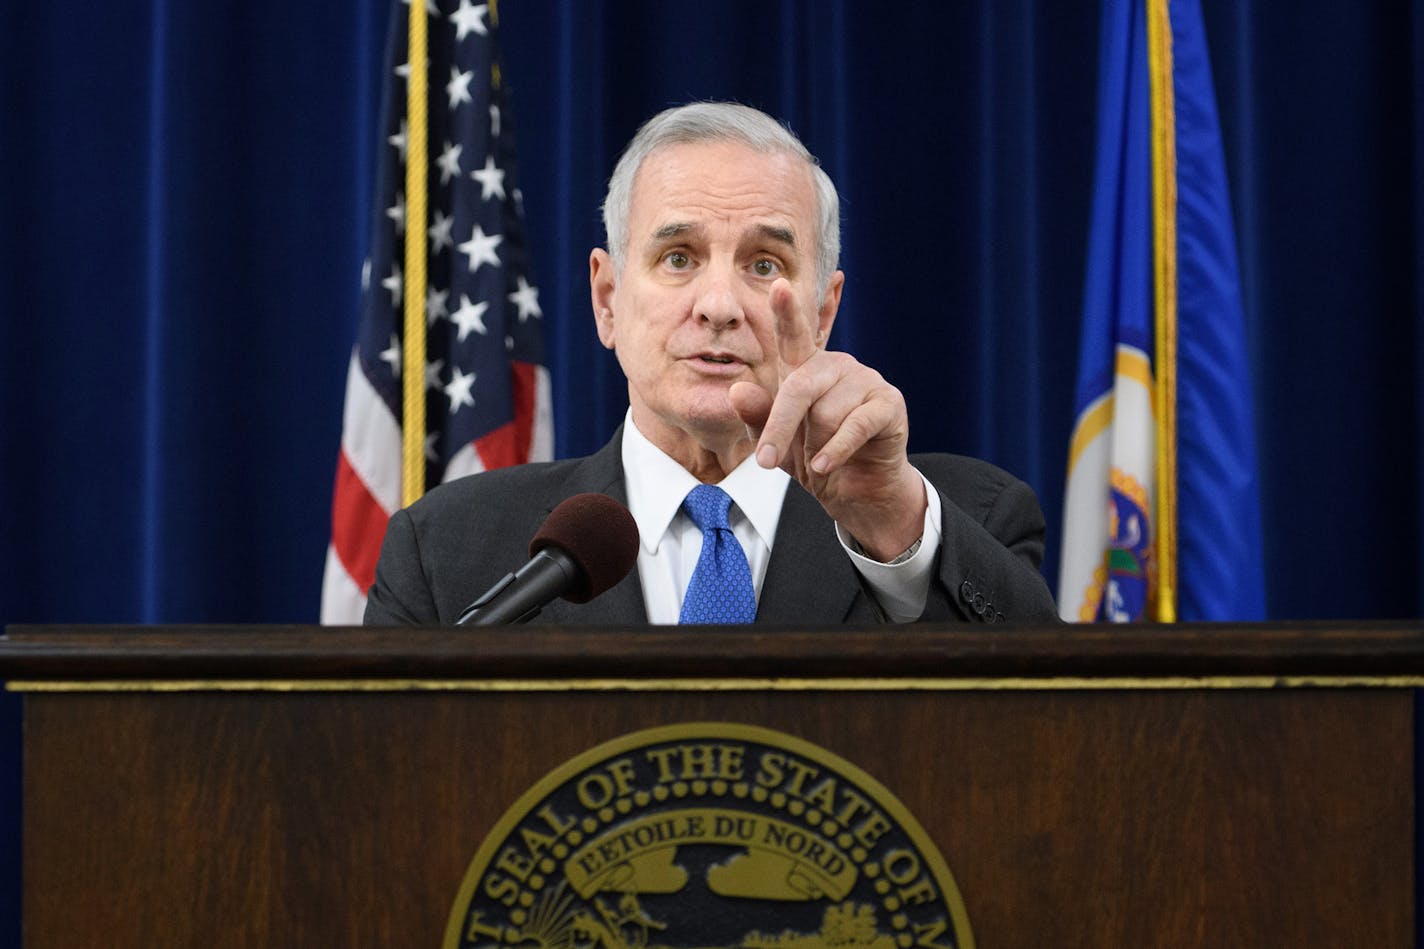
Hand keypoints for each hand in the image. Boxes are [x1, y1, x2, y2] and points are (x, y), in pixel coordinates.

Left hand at [729, 279, 926, 560]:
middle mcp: (836, 366)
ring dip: (816, 445)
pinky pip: (854, 425)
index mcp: (806, 369)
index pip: (794, 336)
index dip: (787, 312)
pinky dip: (835, 451)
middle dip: (780, 427)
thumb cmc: (813, 458)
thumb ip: (757, 417)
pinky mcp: (889, 403)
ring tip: (822, 457)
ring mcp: (866, 380)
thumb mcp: (776, 443)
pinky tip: (825, 467)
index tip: (780, 285)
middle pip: (799, 387)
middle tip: (765, 462)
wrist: (855, 492)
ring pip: (826, 412)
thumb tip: (736, 390)